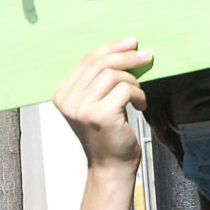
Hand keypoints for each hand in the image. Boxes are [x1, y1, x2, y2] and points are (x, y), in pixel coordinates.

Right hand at [54, 38, 152, 172]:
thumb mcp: (98, 103)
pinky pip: (126, 89)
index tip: (131, 43)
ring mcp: (82, 108)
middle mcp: (68, 100)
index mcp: (62, 94)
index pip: (86, 61)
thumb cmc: (108, 135)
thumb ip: (101, 80)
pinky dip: (139, 94)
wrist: (111, 166)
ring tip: (139, 95)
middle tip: (147, 56)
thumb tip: (126, 47)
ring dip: (134, 82)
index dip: (111, 48)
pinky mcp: (100, 115)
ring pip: (114, 75)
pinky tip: (141, 105)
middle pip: (100, 64)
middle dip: (127, 57)